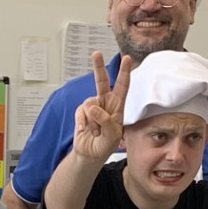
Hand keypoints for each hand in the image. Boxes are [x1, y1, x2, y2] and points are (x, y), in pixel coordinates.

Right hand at [70, 52, 131, 166]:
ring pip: (90, 104)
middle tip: (96, 53)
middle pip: (101, 82)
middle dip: (98, 67)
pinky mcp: (81, 113)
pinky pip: (81, 112)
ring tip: (95, 132)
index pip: (122, 87)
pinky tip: (85, 130)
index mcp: (117, 107)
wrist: (89, 155)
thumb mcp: (112, 136)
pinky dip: (83, 122)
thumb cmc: (104, 146)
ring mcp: (92, 107)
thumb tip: (93, 107)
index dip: (124, 73)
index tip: (127, 59)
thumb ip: (106, 121)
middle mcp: (105, 104)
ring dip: (92, 120)